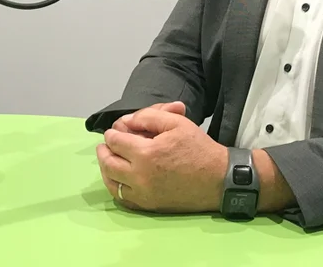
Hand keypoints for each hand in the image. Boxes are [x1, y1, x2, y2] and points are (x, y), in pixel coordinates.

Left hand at [96, 108, 226, 213]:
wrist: (218, 179)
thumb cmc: (199, 148)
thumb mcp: (177, 122)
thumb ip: (149, 116)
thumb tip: (127, 121)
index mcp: (146, 153)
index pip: (116, 141)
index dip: (112, 133)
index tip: (113, 131)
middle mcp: (140, 176)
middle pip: (108, 163)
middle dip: (104, 151)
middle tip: (104, 145)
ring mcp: (143, 193)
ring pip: (111, 183)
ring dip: (106, 169)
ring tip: (108, 160)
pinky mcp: (149, 205)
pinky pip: (123, 199)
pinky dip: (116, 188)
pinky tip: (118, 179)